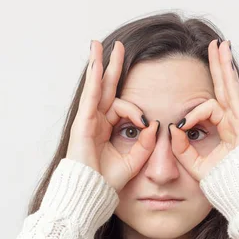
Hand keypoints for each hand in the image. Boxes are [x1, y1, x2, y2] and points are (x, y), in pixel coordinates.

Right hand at [66, 40, 158, 192]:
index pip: (122, 108)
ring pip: (96, 87)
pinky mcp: (82, 124)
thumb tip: (155, 125)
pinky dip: (93, 80)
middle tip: (116, 47)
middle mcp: (96, 121)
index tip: (145, 123)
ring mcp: (87, 120)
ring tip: (100, 45)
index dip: (136, 112)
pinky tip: (96, 64)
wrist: (90, 194)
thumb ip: (145, 144)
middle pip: (106, 88)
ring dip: (98, 65)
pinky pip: (90, 97)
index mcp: (106, 129)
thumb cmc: (106, 182)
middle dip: (112, 67)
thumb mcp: (133, 162)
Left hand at [169, 39, 238, 180]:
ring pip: (229, 88)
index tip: (180, 125)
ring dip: (223, 65)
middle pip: (223, 90)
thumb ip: (182, 148)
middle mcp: (235, 124)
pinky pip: (232, 97)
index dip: (193, 113)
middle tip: (213, 47)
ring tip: (218, 44)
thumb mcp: (195, 166)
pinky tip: (224, 57)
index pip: (210, 110)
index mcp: (226, 133)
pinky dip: (227, 77)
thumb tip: (172, 128)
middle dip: (217, 68)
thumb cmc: (223, 186)